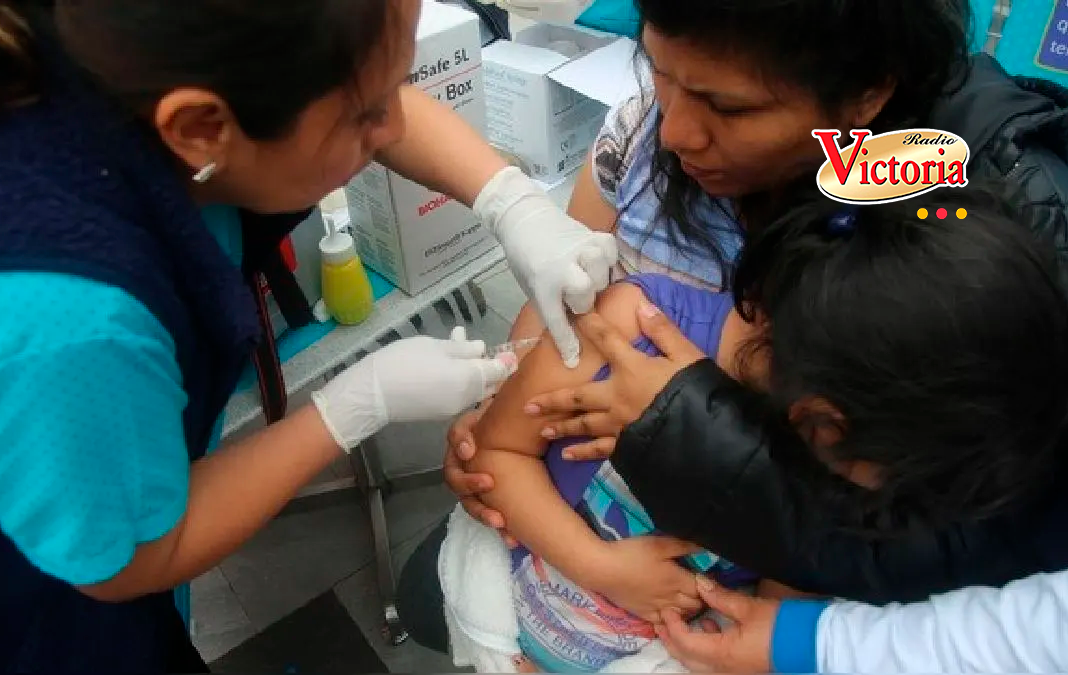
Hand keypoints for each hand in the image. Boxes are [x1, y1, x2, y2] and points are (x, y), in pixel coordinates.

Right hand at [312, 327, 516, 449]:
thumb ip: (462, 349)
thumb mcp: (435, 347)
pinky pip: (457, 395)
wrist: (371, 395)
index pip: (498, 370)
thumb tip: (482, 349)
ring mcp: (452, 409)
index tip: (510, 350)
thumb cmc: (404, 363)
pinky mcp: (437, 413)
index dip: (506, 360)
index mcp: (470, 380)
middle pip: (487, 383)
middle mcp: (466, 399)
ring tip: (459, 348)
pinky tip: (446, 365)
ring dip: (472, 372)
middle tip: (485, 349)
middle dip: (490, 368)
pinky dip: (458, 380)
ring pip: (472, 389)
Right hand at [442, 408, 517, 546]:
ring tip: (500, 522)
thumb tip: (509, 380)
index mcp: (464, 437)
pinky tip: (513, 538)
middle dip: (470, 483)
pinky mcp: (484, 501)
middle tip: (488, 483)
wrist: (511, 438)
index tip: (470, 450)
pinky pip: (486, 516)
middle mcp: (462, 463)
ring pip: (468, 502)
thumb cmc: (504, 421)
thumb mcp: (500, 407)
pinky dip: (498, 529)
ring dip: (482, 512)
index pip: (455, 436)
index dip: (460, 443)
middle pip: (455, 477)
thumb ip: (500, 399)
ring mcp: (470, 485)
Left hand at [474, 166, 616, 367]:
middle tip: (574, 297)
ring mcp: (582, 249)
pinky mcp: (595, 236)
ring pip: (602, 275)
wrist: (525, 219)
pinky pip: (611, 254)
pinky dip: (608, 261)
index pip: (557, 321)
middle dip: (582, 301)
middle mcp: (564, 267)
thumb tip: (574, 331)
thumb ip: (552, 307)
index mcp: (543, 284)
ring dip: (596, 281)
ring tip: (586, 279)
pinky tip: (597, 263)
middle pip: (586, 295)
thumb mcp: (531, 288)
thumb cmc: (527, 259)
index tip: (574, 361)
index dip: (567, 345)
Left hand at [525, 300, 704, 460]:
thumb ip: (663, 331)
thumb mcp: (687, 355)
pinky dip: (582, 452)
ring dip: (561, 425)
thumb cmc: (698, 391)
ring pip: (582, 424)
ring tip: (542, 428)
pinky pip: (599, 449)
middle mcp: (617, 396)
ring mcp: (619, 423)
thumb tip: (642, 306)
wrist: (706, 435)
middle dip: (552, 398)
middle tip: (528, 404)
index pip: (606, 340)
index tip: (573, 313)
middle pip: (577, 395)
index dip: (590, 324)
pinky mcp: (626, 445)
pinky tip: (567, 454)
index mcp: (631, 368)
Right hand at [588, 536, 703, 622]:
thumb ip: (683, 546)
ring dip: (689, 610)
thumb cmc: (632, 553)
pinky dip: (671, 620)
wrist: (602, 569)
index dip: (706, 583)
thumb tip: (706, 548)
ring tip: (687, 600)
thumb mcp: (659, 544)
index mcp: (677, 579)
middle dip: (701, 598)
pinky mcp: (643, 614)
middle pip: (695, 604)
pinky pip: (664, 623)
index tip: (705, 576)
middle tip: (698, 588)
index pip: (702, 587)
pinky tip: (670, 612)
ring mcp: (657, 608)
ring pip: (682, 616)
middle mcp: (671, 598)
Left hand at [656, 576, 778, 672]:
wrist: (809, 645)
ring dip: (686, 646)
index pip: (685, 643)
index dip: (672, 626)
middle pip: (686, 658)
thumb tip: (699, 582)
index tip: (666, 610)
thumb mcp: (748, 608)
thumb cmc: (779, 626)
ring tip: (686, 624)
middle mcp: (722, 669)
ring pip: (697, 664)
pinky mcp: (741, 669)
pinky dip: (703, 649)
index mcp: (721, 654)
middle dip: (671, 640)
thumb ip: (721, 597)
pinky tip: (711, 629)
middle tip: (662, 622)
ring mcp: (732, 672)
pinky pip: (712, 664)